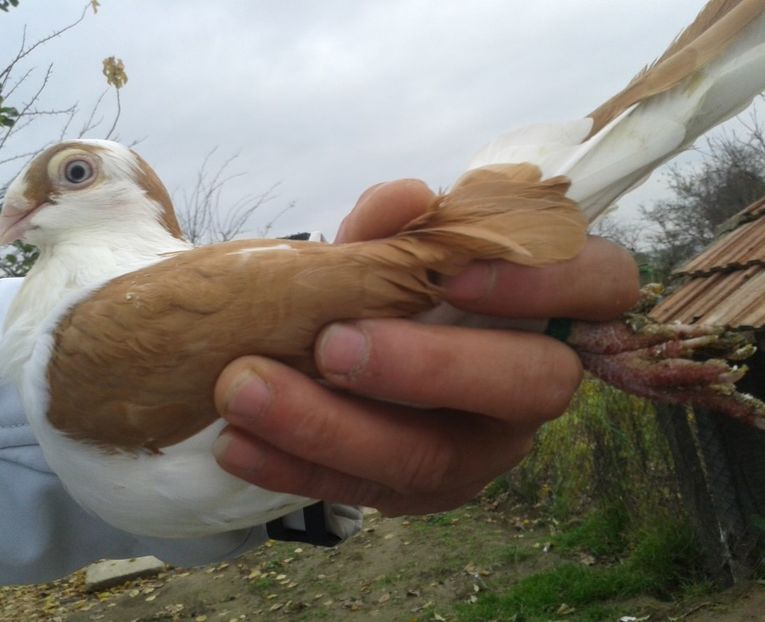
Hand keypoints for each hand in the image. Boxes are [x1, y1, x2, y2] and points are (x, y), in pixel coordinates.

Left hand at [212, 180, 638, 514]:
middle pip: (527, 386)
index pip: (600, 286)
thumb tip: (410, 198)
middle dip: (428, 367)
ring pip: (434, 458)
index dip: (545, 282)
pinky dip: (294, 466)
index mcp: (546, 309)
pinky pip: (365, 493)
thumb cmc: (391, 289)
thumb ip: (399, 226)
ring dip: (333, 427)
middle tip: (331, 345)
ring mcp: (479, 451)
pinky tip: (236, 442)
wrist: (349, 355)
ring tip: (244, 388)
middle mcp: (528, 388)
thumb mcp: (392, 250)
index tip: (451, 275)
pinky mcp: (420, 494)